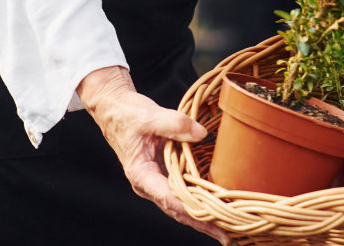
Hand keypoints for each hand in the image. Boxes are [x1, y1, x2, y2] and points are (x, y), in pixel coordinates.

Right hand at [78, 66, 228, 244]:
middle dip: (203, 224)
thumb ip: (175, 124)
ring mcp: (157, 181)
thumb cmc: (127, 115)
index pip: (169, 199)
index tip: (212, 221)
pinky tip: (218, 206)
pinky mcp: (165, 174)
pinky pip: (184, 192)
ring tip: (227, 228)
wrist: (115, 109)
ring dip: (204, 216)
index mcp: (141, 174)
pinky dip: (200, 201)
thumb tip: (201, 133)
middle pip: (178, 210)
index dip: (191, 212)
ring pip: (182, 205)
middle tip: (227, 236)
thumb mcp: (150, 116)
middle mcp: (149, 184)